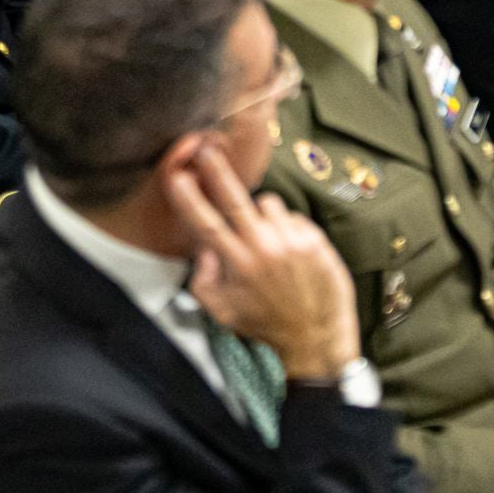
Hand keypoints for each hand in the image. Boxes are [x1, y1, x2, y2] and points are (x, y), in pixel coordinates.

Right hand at [166, 144, 358, 380]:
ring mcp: (292, 242)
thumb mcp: (222, 313)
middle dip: (217, 172)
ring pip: (267, 204)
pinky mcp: (316, 241)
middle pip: (235, 198)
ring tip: (266, 240)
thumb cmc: (265, 328)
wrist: (315, 341)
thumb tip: (203, 249)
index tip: (177, 176)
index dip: (188, 197)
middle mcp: (264, 249)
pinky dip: (286, 228)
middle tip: (208, 151)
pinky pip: (293, 217)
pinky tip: (288, 250)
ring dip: (261, 214)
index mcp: (237, 265)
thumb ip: (202, 280)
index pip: (205, 222)